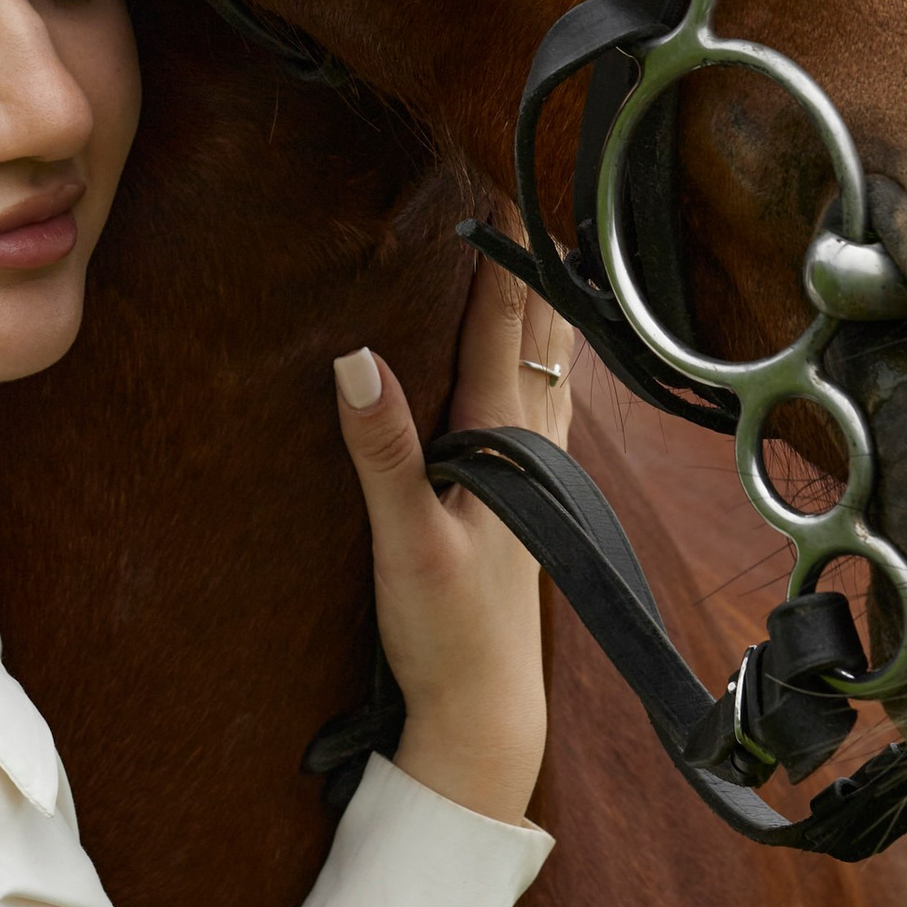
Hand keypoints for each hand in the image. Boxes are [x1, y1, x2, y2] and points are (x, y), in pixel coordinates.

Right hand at [332, 256, 572, 825]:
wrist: (485, 717)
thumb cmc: (447, 635)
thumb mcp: (404, 540)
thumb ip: (382, 448)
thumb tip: (355, 359)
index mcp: (505, 444)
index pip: (502, 328)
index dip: (500, 258)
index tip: (498, 189)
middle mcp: (533, 453)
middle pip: (537, 339)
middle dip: (531, 271)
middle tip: (527, 199)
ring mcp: (538, 483)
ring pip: (549, 372)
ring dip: (545, 316)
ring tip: (551, 265)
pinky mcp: (528, 512)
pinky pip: (544, 412)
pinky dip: (544, 368)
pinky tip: (546, 372)